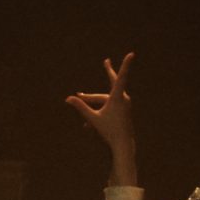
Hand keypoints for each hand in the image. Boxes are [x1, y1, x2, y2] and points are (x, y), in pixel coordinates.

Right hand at [66, 52, 136, 185]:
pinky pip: (109, 106)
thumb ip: (81, 107)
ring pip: (106, 98)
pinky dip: (99, 110)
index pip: (120, 77)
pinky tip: (88, 123)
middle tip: (106, 61)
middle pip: (111, 84)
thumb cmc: (109, 131)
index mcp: (117, 98)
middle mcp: (123, 99)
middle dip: (106, 73)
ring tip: (80, 99)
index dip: (125, 65)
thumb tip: (68, 98)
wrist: (123, 144)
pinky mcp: (124, 111)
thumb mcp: (93, 118)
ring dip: (94, 101)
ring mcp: (124, 105)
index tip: (131, 54)